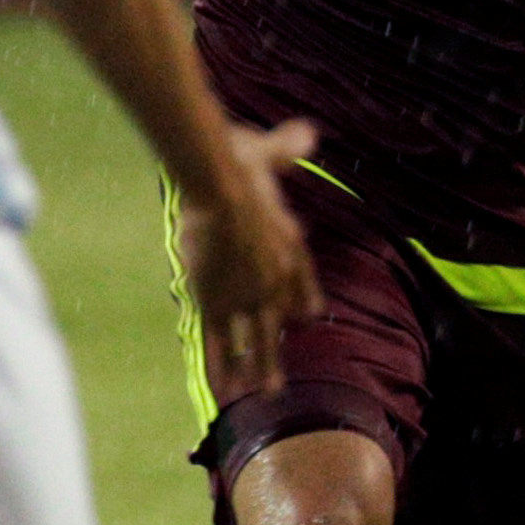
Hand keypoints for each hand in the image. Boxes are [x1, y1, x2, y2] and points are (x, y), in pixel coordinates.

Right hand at [182, 119, 320, 399]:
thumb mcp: (272, 154)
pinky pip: (220, 340)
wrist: (224, 187)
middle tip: (281, 382)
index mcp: (291, 249)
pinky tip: (226, 388)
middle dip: (277, 352)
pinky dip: (223, 363)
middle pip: (279, 322)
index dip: (301, 302)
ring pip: (255, 339)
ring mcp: (248, 294)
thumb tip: (306, 131)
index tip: (305, 318)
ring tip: (264, 394)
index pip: (302, 284)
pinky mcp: (217, 300)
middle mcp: (275, 279)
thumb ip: (289, 147)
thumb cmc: (242, 165)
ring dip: (259, 368)